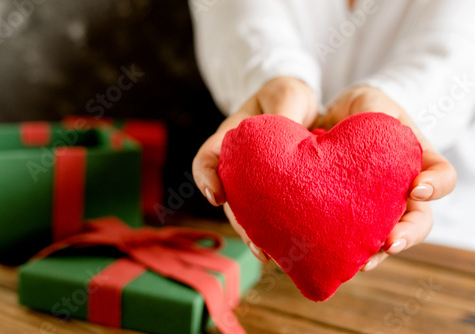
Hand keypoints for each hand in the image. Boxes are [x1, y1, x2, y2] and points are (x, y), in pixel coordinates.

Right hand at [192, 76, 317, 262]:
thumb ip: (282, 111)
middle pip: (229, 196)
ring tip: (272, 255)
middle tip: (256, 243)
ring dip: (257, 234)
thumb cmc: (288, 93)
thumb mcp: (286, 93)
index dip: (205, 178)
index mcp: (231, 137)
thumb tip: (285, 137)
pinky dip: (275, 229)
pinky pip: (269, 211)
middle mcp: (239, 163)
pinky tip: (289, 245)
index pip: (207, 158)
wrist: (302, 104)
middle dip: (239, 222)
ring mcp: (255, 179)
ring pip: (248, 210)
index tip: (216, 196)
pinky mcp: (274, 189)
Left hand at [317, 86, 456, 270]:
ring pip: (388, 236)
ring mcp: (379, 205)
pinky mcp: (354, 216)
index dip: (436, 184)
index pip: (440, 174)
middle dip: (408, 233)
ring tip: (362, 263)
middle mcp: (402, 187)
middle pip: (418, 218)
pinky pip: (357, 237)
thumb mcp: (370, 103)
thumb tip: (348, 121)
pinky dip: (349, 250)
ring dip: (378, 252)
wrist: (334, 121)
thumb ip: (369, 110)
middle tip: (390, 243)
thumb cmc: (360, 109)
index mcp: (416, 158)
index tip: (416, 188)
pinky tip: (334, 258)